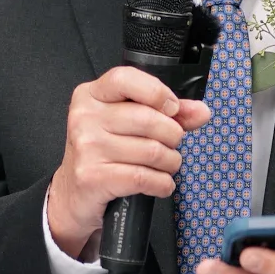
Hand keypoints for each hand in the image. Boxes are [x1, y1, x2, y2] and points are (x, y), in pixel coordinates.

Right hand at [46, 67, 210, 260]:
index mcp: (91, 96)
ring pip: (152, 151)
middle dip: (172, 136)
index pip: (125, 79)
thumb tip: (200, 112)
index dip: (157, 92)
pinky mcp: (93, 177)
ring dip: (170, 163)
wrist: (73, 194)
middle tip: (170, 145)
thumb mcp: (127, 125)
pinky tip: (160, 184)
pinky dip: (162, 184)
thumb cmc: (103, 154)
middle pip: (148, 119)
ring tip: (165, 166)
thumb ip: (165, 113)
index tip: (172, 109)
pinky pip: (144, 177)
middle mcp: (85, 118)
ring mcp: (87, 148)